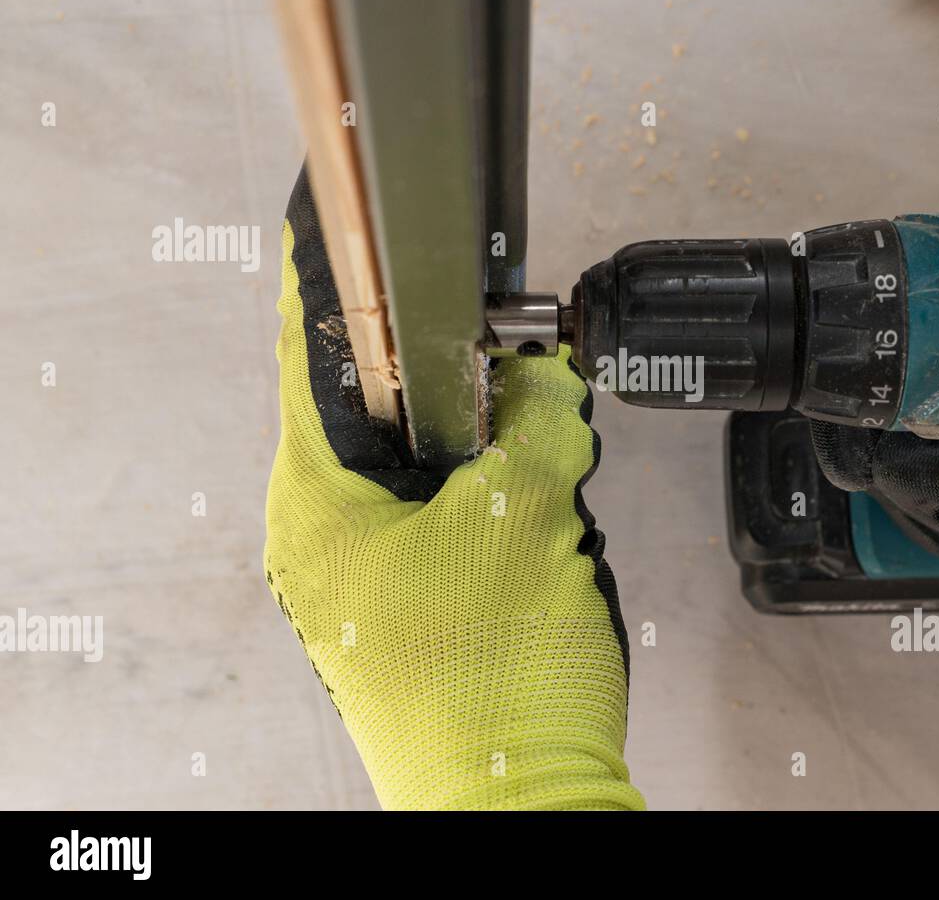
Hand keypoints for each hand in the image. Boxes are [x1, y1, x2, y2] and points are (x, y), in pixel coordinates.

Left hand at [264, 167, 642, 809]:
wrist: (525, 804)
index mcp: (320, 504)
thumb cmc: (497, 689)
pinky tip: (546, 520)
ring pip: (426, 462)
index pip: (313, 351)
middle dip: (458, 376)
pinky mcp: (414, 602)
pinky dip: (500, 497)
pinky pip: (450, 515)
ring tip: (544, 463)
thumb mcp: (528, 516)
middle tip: (517, 357)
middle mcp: (327, 536)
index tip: (347, 215)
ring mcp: (369, 575)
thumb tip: (542, 371)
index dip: (333, 272)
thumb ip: (537, 418)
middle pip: (380, 404)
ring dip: (490, 447)